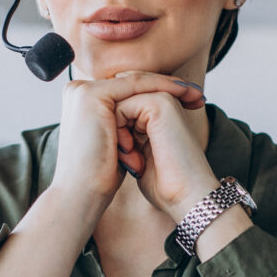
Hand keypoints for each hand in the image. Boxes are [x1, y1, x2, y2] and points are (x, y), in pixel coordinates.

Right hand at [50, 72, 204, 211]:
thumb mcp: (117, 142)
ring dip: (169, 86)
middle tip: (198, 95)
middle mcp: (78, 92)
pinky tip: (182, 93)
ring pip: (136, 82)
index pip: (127, 90)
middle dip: (169, 87)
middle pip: (133, 84)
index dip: (160, 92)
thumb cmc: (101, 177)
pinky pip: (135, 86)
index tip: (189, 99)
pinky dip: (161, 88)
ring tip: (195, 96)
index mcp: (82, 103)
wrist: (83, 194)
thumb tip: (145, 121)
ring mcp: (82, 91)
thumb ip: (125, 124)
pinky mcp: (91, 95)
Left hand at [113, 76, 219, 221]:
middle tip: (132, 163)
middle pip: (117, 106)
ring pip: (117, 106)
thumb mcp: (139, 156)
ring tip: (132, 161)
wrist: (187, 197)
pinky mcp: (159, 103)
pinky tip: (130, 152)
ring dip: (116, 135)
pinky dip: (118, 131)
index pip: (121, 111)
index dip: (117, 137)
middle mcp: (164, 101)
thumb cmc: (164, 184)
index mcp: (162, 112)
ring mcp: (163, 99)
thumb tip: (103, 132)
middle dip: (115, 134)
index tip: (134, 164)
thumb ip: (127, 137)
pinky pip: (121, 107)